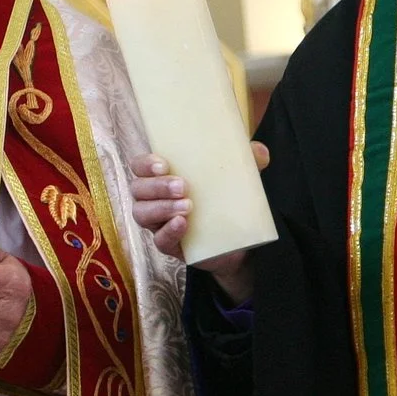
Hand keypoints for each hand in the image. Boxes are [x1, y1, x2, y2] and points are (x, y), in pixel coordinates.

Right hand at [127, 145, 269, 302]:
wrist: (237, 242)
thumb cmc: (225, 201)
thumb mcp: (237, 178)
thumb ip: (246, 162)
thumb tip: (259, 150)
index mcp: (162, 177)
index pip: (139, 167)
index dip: (145, 164)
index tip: (164, 164)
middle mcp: (154, 199)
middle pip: (137, 189)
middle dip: (157, 186)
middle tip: (183, 186)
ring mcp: (159, 223)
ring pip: (142, 214)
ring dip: (161, 208)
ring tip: (188, 206)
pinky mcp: (169, 245)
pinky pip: (159, 240)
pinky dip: (169, 231)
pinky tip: (183, 224)